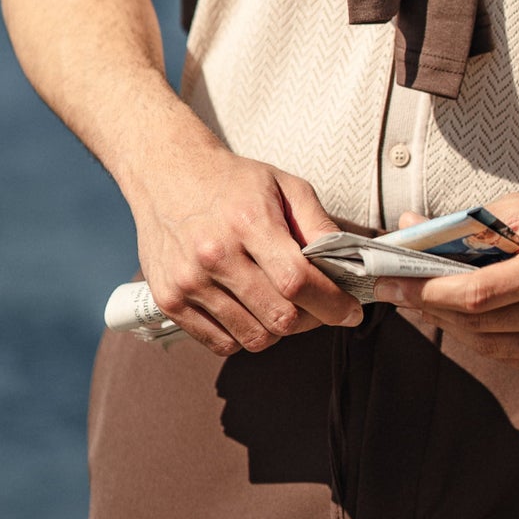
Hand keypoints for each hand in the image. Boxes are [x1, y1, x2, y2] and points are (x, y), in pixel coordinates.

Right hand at [132, 141, 362, 357]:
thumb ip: (319, 224)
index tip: (350, 311)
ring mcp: (189, 281)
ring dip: (277, 328)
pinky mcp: (169, 301)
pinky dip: (244, 335)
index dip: (331, 303)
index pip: (297, 280)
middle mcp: (214, 254)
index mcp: (248, 221)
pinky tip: (249, 309)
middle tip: (318, 306)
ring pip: (254, 337)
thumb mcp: (284, 185)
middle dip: (311, 319)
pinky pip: (222, 344)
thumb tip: (350, 263)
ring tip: (280, 303)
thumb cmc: (232, 182)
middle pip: (279, 317)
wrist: (168, 174)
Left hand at [372, 193, 518, 382]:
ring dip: (453, 325)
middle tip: (395, 290)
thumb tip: (409, 228)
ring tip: (426, 302)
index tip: (388, 282)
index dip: (426, 291)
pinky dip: (487, 338)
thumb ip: (469, 224)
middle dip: (430, 307)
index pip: (477, 293)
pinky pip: (515, 358)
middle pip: (478, 324)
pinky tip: (471, 318)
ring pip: (491, 347)